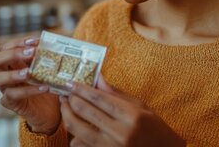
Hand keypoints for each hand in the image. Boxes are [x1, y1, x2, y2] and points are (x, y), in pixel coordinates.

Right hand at [0, 36, 60, 134]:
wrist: (50, 110)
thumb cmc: (47, 84)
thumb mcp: (47, 69)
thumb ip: (48, 57)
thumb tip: (56, 43)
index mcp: (13, 62)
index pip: (6, 47)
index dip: (18, 42)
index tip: (35, 42)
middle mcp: (5, 73)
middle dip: (12, 54)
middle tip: (31, 54)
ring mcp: (5, 88)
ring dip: (15, 74)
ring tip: (30, 72)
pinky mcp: (10, 103)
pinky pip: (13, 95)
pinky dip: (28, 90)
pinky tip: (43, 87)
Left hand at [60, 75, 184, 146]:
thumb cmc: (153, 127)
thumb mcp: (140, 106)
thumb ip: (116, 93)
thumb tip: (97, 77)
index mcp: (131, 116)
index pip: (99, 98)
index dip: (82, 89)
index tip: (70, 82)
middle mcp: (121, 133)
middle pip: (86, 112)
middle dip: (71, 99)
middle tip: (65, 92)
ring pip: (79, 131)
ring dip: (68, 116)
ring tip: (65, 107)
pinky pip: (82, 146)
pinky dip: (74, 137)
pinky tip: (74, 127)